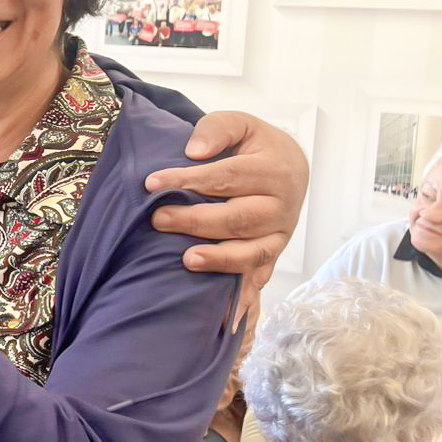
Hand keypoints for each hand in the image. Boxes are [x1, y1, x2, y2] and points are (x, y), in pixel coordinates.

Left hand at [145, 111, 308, 319]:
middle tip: (157, 219)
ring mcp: (279, 235)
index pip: (226, 177)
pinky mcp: (272, 254)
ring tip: (187, 261)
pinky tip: (225, 317)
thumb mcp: (240, 123)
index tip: (152, 183)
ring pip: (252, 252)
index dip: (188, 180)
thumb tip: (194, 151)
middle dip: (195, 221)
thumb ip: (217, 129)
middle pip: (238, 218)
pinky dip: (243, 298)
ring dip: (220, 259)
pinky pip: (259, 278)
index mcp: (274, 170)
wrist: (289, 166)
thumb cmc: (254, 145)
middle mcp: (282, 206)